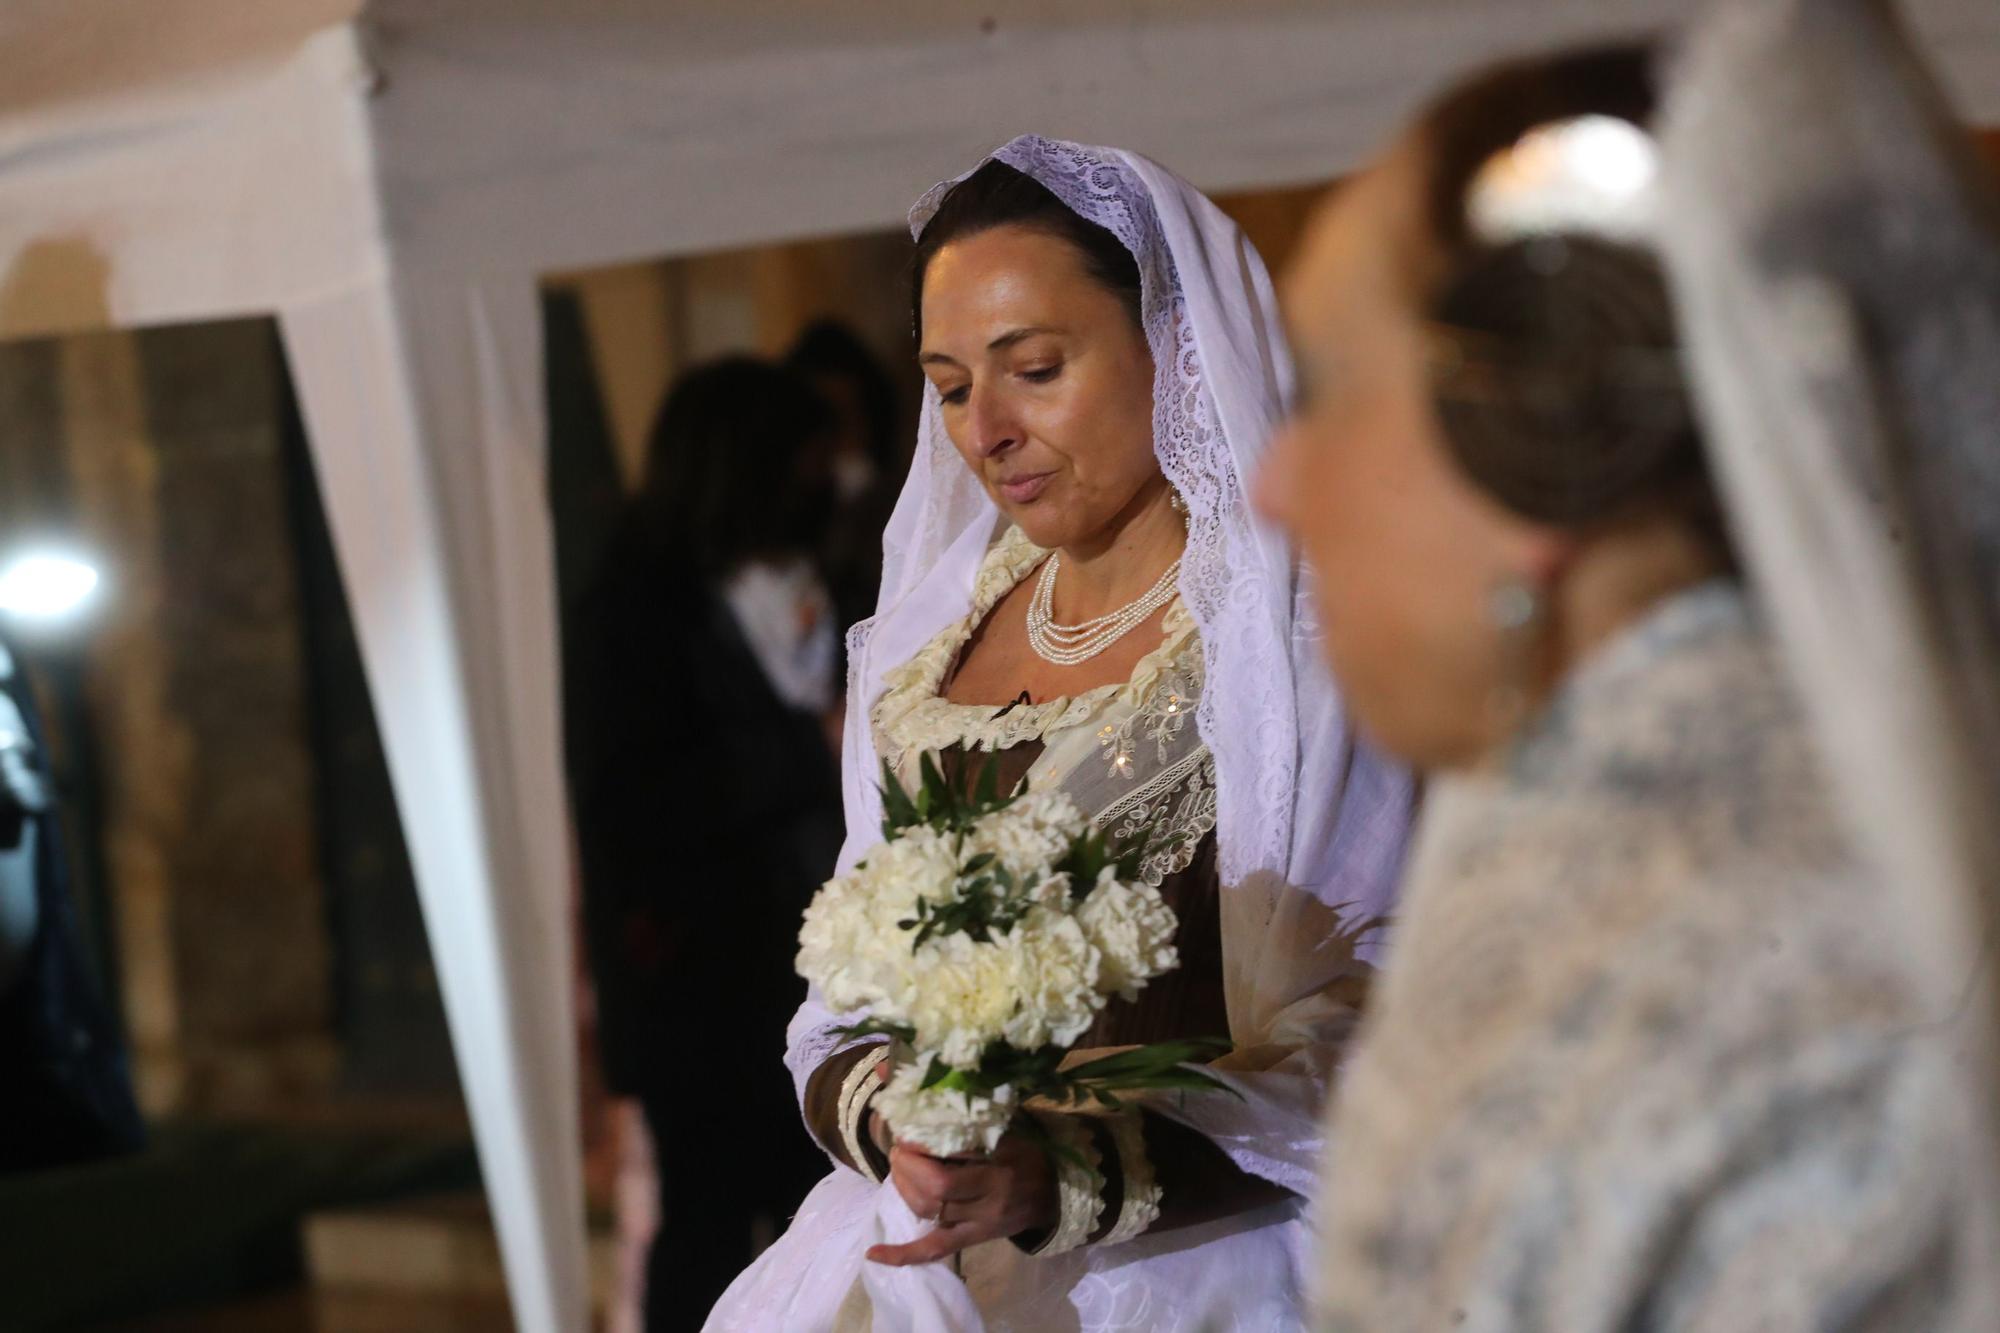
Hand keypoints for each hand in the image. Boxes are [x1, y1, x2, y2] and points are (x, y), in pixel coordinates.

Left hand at [865, 1129, 1056, 1265]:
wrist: (1054, 1194)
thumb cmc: (1028, 1154)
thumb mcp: (1008, 1130)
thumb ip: (970, 1119)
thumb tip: (926, 1095)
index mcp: (998, 1169)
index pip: (952, 1163)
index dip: (921, 1150)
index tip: (908, 1133)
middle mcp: (988, 1200)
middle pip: (936, 1191)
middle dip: (907, 1168)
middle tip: (899, 1148)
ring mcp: (978, 1224)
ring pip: (930, 1213)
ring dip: (904, 1189)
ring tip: (898, 1168)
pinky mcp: (971, 1240)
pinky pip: (935, 1250)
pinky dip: (904, 1254)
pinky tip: (875, 1254)